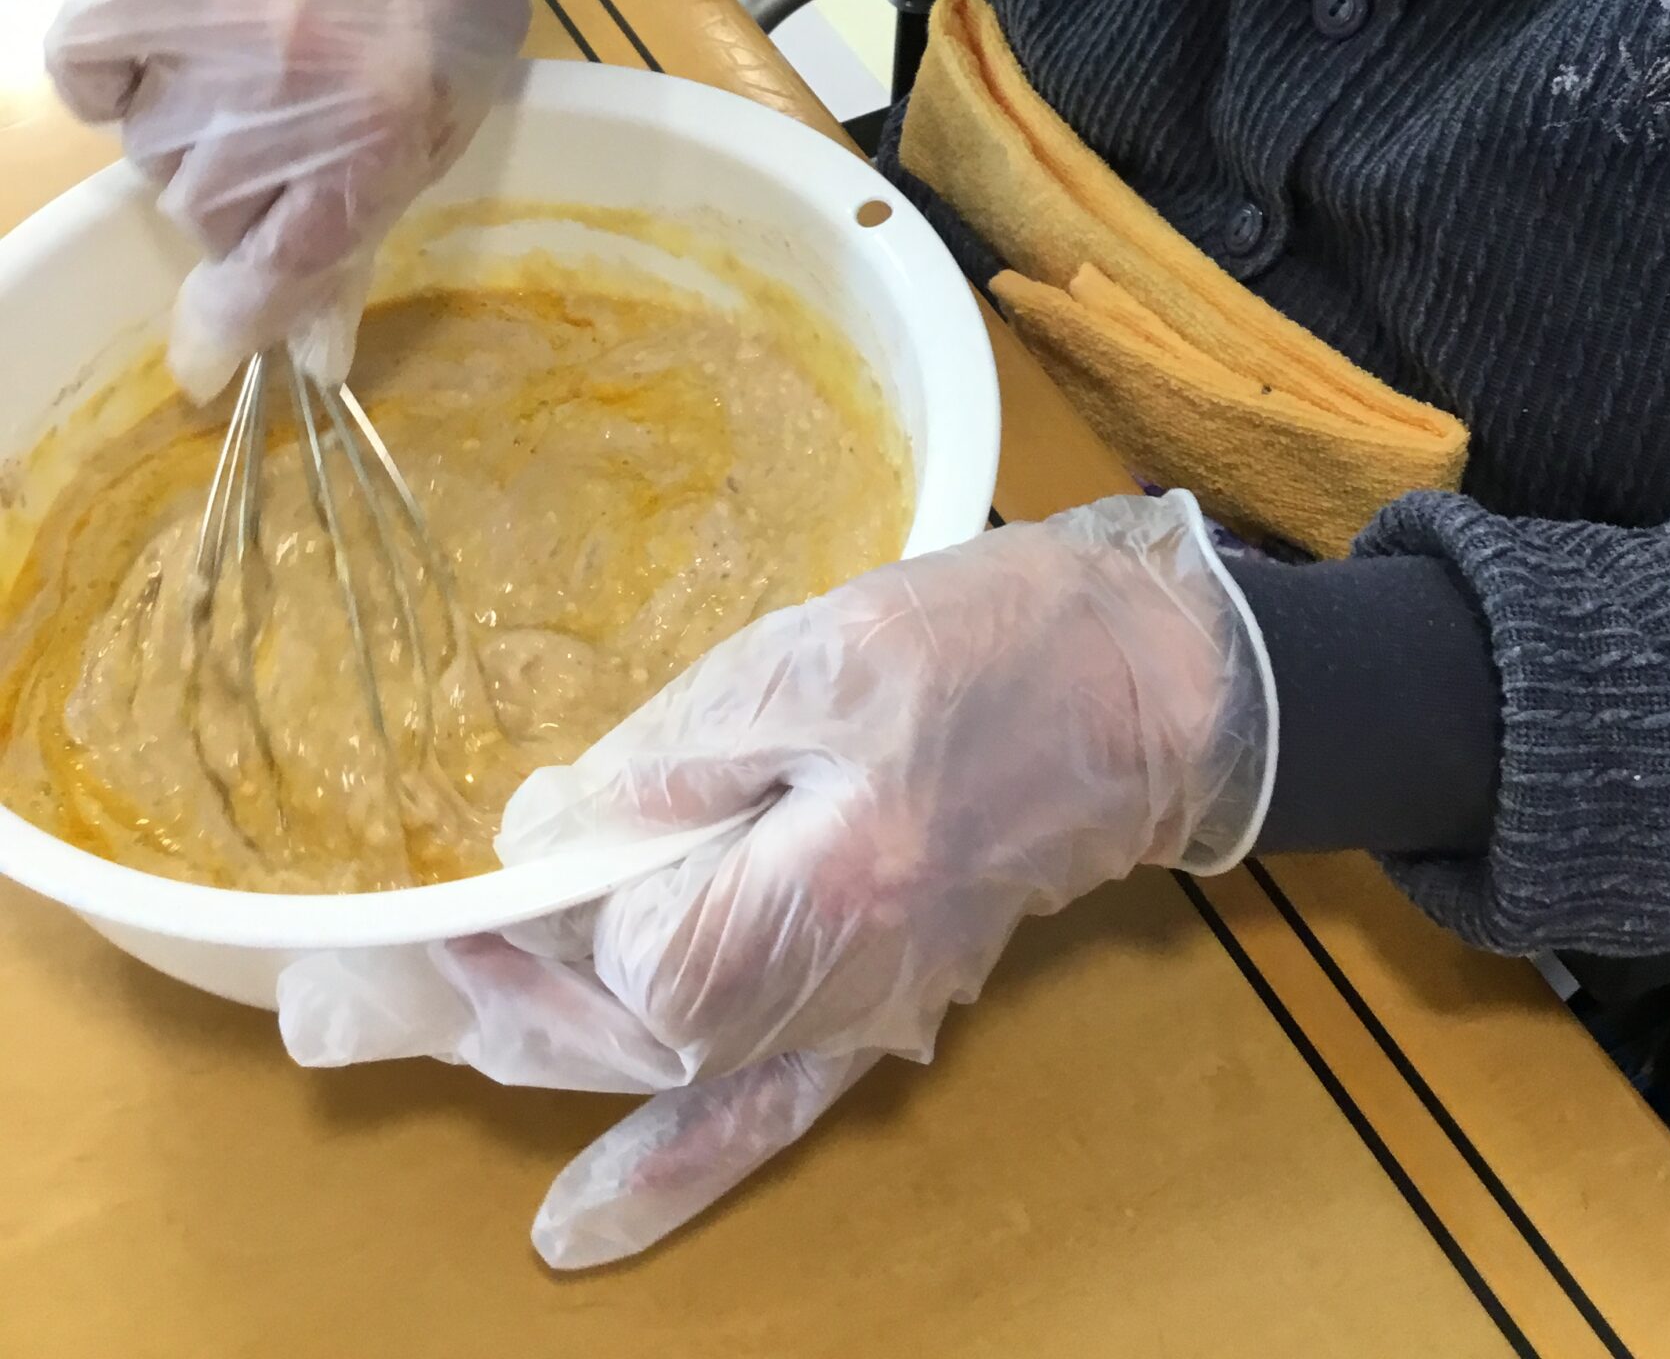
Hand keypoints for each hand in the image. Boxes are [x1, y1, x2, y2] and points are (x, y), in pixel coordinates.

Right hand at [45, 0, 569, 398]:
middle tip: (277, 121)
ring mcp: (205, 30)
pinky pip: (83, 69)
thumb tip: (310, 356)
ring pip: (149, 149)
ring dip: (185, 127)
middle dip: (236, 190)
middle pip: (205, 211)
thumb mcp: (436, 125)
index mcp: (375, 136)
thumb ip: (359, 233)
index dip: (234, 322)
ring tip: (242, 59)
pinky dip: (110, 71)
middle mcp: (284, 95)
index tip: (206, 364)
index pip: (277, 266)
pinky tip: (162, 43)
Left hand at [279, 492, 1275, 1267]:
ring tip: (371, 1039)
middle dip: (461, 1001)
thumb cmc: (988, 641)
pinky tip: (581, 1229)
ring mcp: (856, 1011)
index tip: (481, 861)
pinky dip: (673, 1170)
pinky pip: (764, 1111)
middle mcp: (832, 989)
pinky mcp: (876, 1003)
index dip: (538, 902)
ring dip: (516, 1055)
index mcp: (817, 897)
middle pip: (605, 1026)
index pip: (619, 941)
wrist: (1146, 683)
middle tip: (321, 997)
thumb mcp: (814, 658)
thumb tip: (532, 840)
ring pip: (653, 1065)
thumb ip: (668, 760)